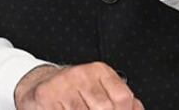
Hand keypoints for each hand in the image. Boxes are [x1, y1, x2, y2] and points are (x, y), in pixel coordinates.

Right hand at [14, 62, 142, 109]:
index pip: (123, 98)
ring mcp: (62, 85)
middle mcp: (82, 74)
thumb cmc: (75, 91)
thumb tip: (137, 109)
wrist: (40, 85)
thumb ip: (120, 101)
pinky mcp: (45, 96)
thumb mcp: (100, 89)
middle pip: (104, 108)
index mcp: (99, 72)